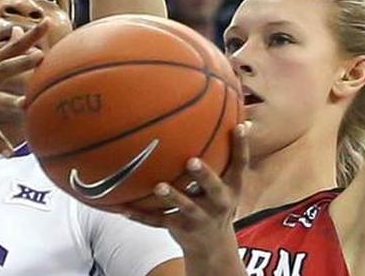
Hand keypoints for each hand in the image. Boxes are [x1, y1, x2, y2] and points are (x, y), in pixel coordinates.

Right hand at [0, 21, 48, 153]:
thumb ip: (3, 53)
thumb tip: (19, 31)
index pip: (12, 47)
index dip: (29, 35)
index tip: (46, 21)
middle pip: (5, 68)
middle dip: (22, 62)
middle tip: (40, 55)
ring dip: (10, 102)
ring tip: (26, 105)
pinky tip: (8, 152)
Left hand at [125, 123, 250, 268]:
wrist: (212, 247)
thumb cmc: (216, 202)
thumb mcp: (228, 183)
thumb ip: (227, 155)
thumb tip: (240, 117)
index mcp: (232, 188)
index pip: (240, 165)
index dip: (241, 146)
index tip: (238, 126)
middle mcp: (219, 203)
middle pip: (214, 189)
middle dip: (204, 176)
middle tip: (192, 161)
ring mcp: (200, 219)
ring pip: (185, 207)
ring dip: (172, 197)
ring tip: (159, 186)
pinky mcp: (180, 229)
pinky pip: (158, 221)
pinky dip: (140, 215)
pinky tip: (123, 208)